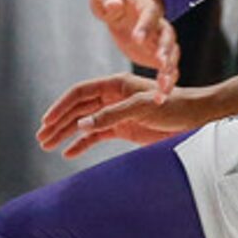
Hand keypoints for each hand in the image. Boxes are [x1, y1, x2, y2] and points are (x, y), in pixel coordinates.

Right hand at [36, 72, 212, 156]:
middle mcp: (112, 98)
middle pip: (77, 109)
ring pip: (84, 124)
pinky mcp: (123, 129)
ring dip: (66, 134)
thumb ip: (112, 115)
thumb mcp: (142, 108)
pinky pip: (97, 136)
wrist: (196, 118)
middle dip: (58, 123)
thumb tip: (81, 125)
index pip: (79, 93)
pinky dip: (82, 144)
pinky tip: (69, 152)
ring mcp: (116, 114)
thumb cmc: (174, 106)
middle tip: (41, 138)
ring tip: (48, 146)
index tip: (46, 121)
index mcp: (114, 84)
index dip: (60, 106)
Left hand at [91, 0, 178, 94]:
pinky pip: (167, 69)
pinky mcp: (157, 54)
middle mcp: (158, 22)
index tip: (137, 38)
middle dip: (165, 50)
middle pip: (167, 36)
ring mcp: (159, 39)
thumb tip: (114, 5)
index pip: (149, 13)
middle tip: (161, 64)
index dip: (146, 25)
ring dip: (170, 70)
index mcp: (144, 4)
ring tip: (164, 87)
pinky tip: (160, 97)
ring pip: (172, 55)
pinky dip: (166, 82)